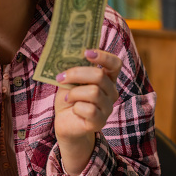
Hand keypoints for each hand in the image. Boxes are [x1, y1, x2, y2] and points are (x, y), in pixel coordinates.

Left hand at [54, 49, 121, 175]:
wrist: (65, 123)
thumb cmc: (69, 99)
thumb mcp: (70, 81)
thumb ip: (74, 70)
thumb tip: (69, 56)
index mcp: (106, 79)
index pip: (115, 64)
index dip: (103, 56)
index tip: (86, 52)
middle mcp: (111, 92)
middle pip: (99, 76)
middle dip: (76, 74)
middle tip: (61, 77)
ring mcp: (107, 108)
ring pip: (94, 92)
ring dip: (74, 93)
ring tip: (66, 97)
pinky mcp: (100, 122)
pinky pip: (90, 109)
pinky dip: (76, 107)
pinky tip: (73, 109)